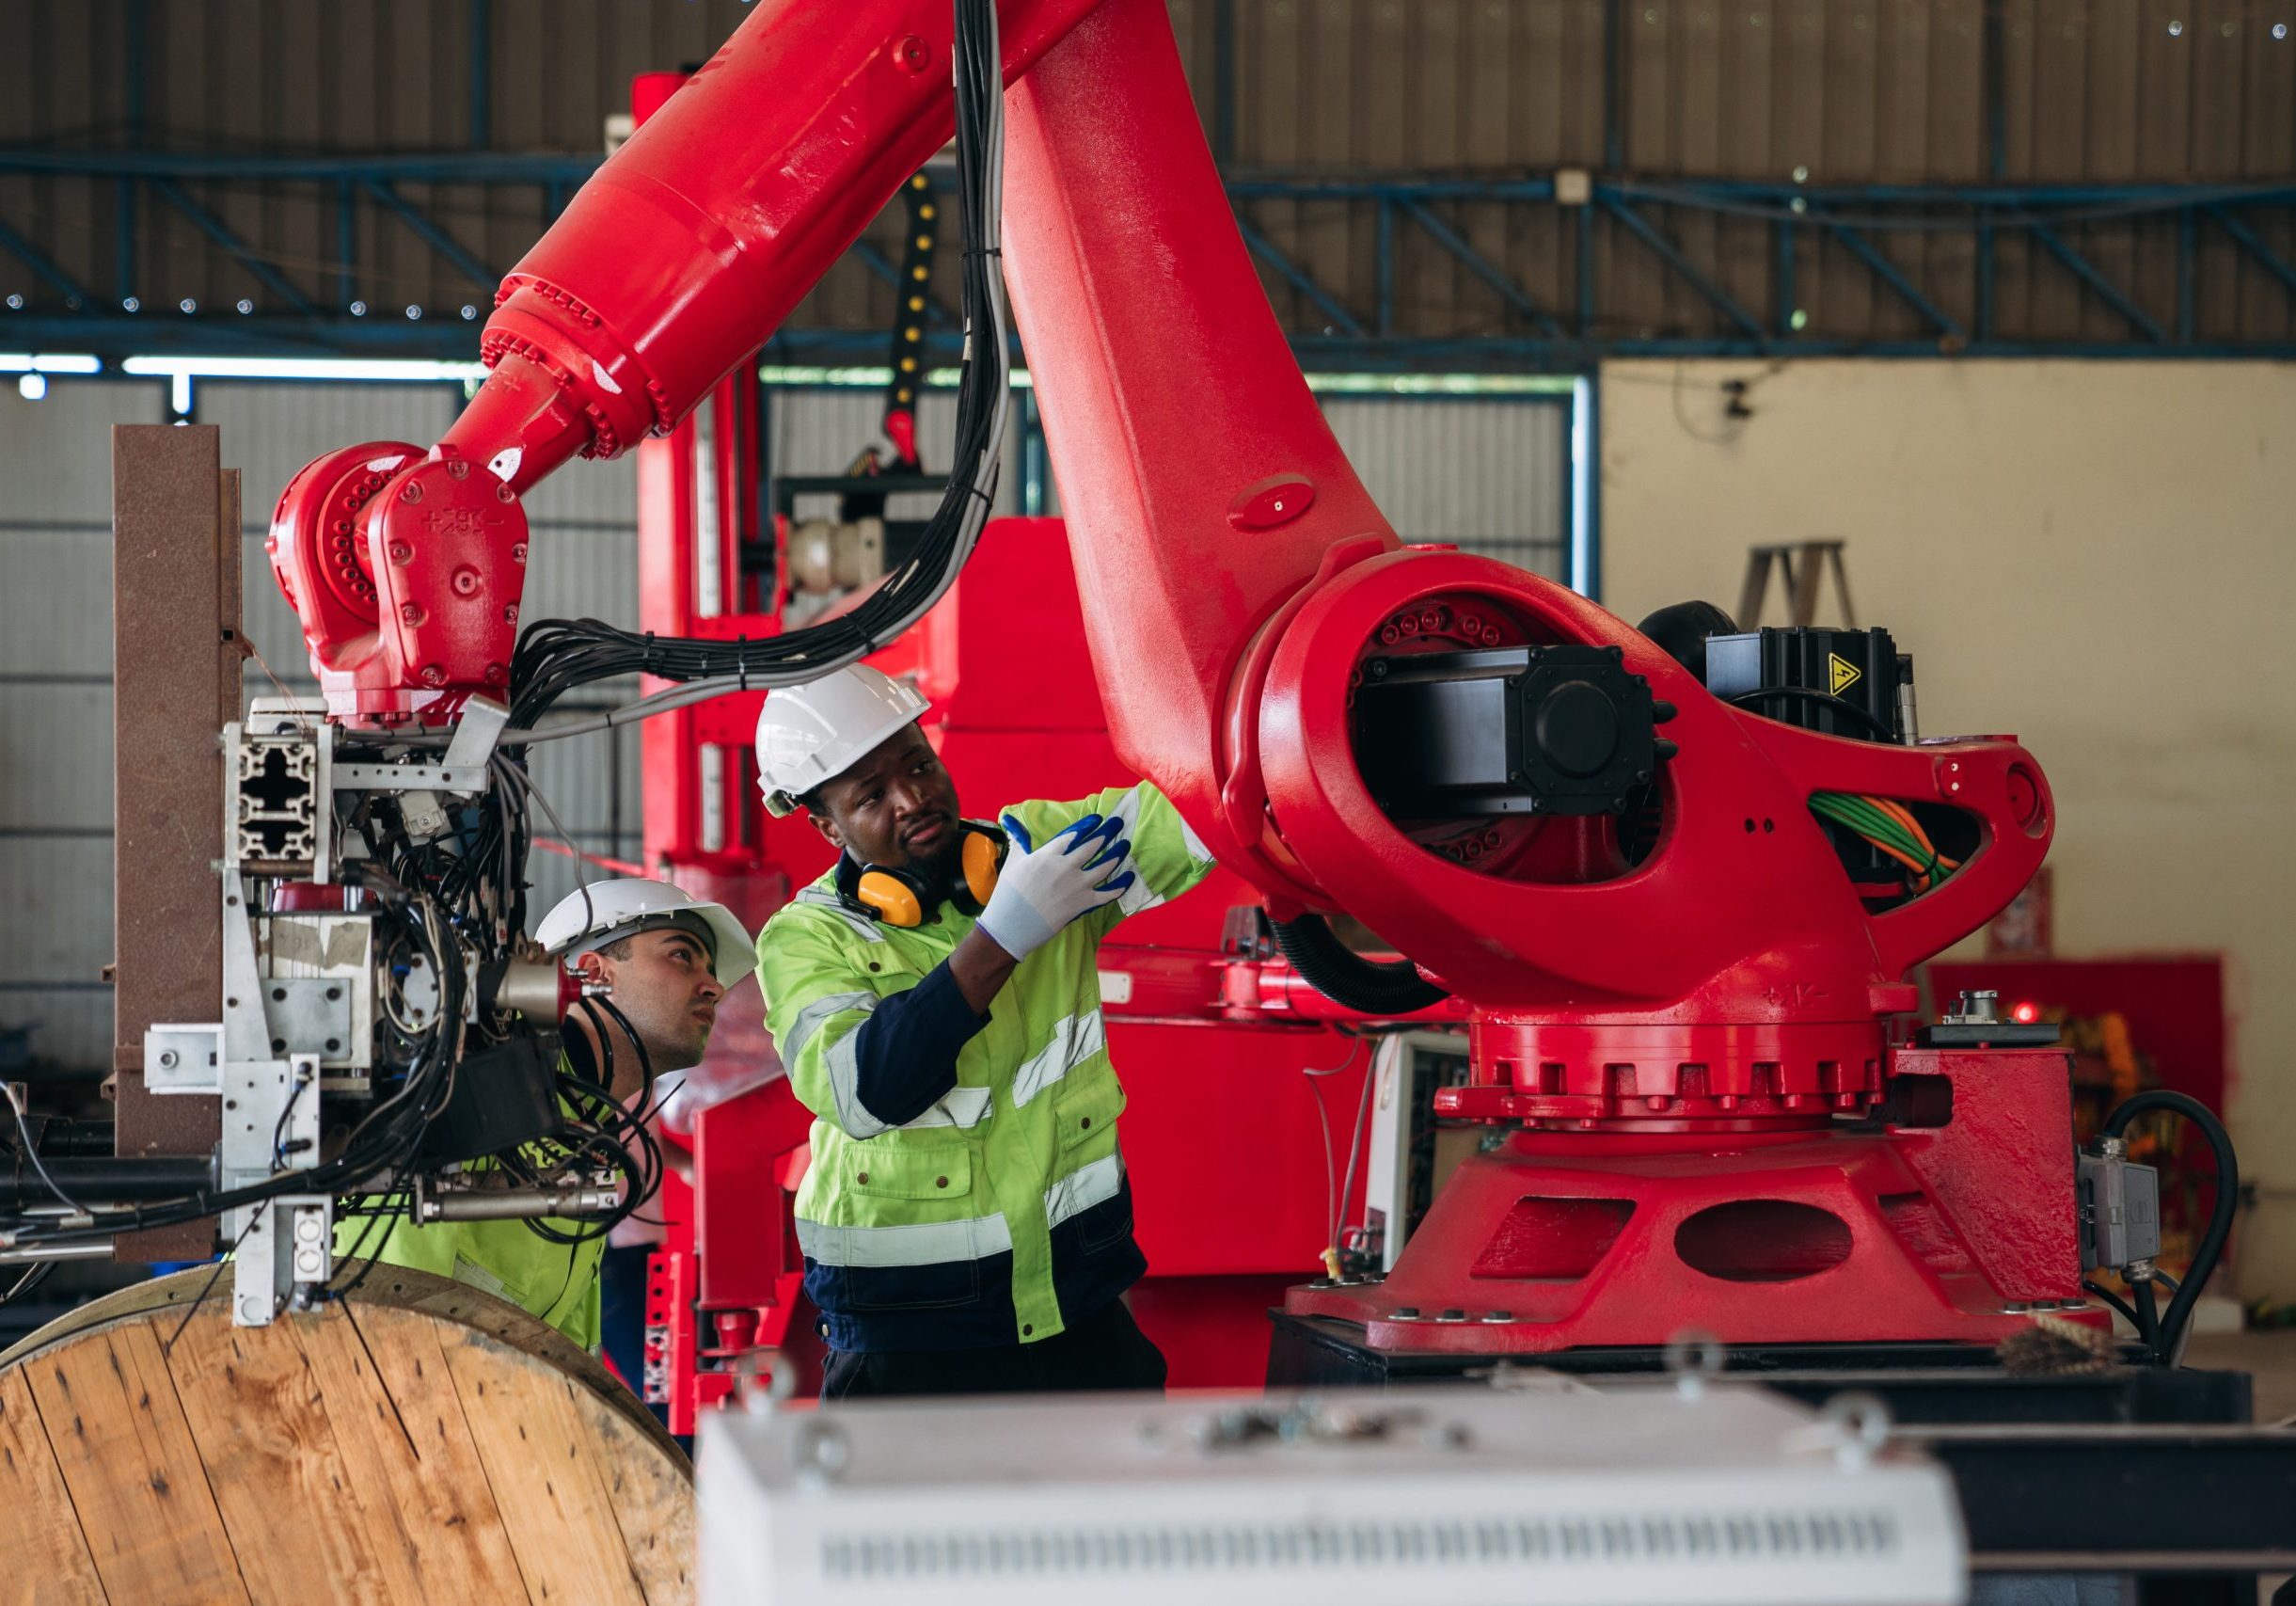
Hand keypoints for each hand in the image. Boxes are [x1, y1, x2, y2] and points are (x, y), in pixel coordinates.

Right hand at [973, 811, 1135, 960]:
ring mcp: (1077, 885)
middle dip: (1107, 832)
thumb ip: (1018, 839)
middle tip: (1118, 823)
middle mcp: (1067, 867)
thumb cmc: (1009, 892)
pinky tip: (1129, 878)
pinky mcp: (1083, 903)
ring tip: (1125, 845)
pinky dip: (1120, 887)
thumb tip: (1009, 820)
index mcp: (1049, 854)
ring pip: (1104, 866)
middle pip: (1092, 845)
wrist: (1013, 923)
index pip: (1073, 835)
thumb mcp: (1013, 861)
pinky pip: (1107, 894)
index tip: (1097, 819)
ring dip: (1117, 854)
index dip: (1087, 826)